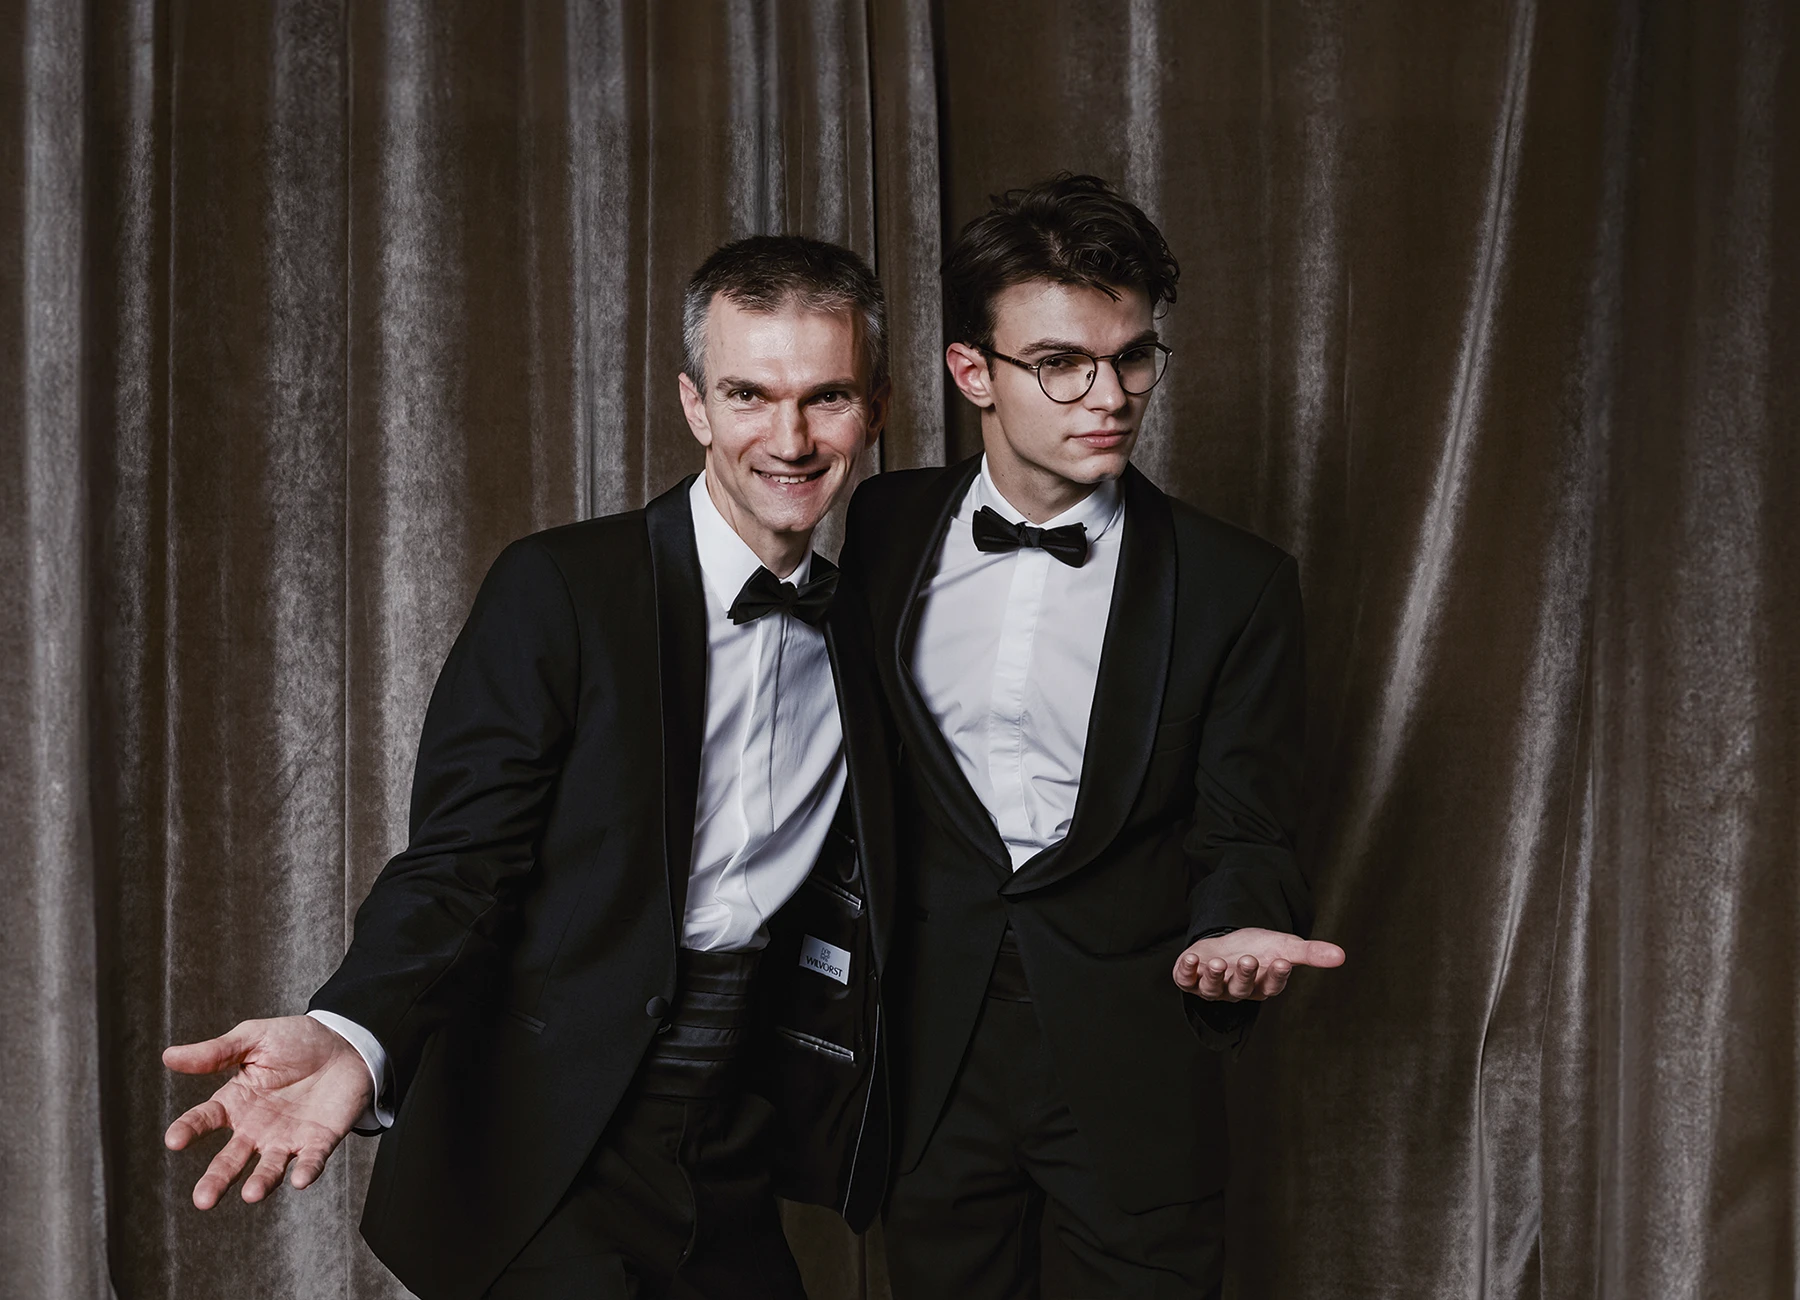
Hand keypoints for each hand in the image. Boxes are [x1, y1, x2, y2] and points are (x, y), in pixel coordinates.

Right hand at [162, 1015, 373, 1208]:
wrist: (347, 1043)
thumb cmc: (297, 1041)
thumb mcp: (255, 1039)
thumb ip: (216, 1052)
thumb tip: (169, 1055)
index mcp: (236, 1102)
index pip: (205, 1119)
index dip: (189, 1129)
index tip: (174, 1140)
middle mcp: (256, 1128)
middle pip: (231, 1158)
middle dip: (217, 1179)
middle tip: (203, 1200)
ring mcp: (286, 1138)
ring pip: (269, 1168)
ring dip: (261, 1182)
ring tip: (251, 1194)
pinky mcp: (319, 1141)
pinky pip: (311, 1160)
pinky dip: (306, 1171)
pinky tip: (299, 1180)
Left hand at [1172, 928, 1345, 1001]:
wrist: (1228, 944)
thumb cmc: (1259, 950)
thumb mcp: (1285, 947)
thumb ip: (1310, 953)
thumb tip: (1342, 955)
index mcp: (1262, 985)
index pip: (1271, 985)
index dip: (1276, 975)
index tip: (1282, 962)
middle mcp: (1237, 990)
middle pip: (1242, 989)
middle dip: (1245, 975)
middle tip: (1249, 959)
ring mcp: (1213, 986)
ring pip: (1213, 989)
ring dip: (1214, 976)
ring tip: (1217, 962)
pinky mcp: (1190, 979)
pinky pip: (1185, 980)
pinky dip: (1186, 971)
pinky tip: (1190, 958)